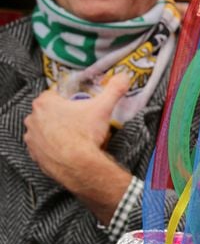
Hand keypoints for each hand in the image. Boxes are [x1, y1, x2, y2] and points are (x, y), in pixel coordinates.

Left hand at [24, 74, 132, 221]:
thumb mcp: (103, 107)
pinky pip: (43, 147)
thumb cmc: (85, 136)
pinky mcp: (34, 155)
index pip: (54, 94)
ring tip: (75, 136)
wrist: (79, 165)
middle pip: (49, 111)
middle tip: (80, 121)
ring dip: (56, 131)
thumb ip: (114, 89)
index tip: (78, 105)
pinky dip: (53, 147)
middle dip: (62, 115)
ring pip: (44, 129)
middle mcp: (33, 119)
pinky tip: (68, 149)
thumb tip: (122, 78)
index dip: (69, 99)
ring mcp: (32, 138)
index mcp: (45, 103)